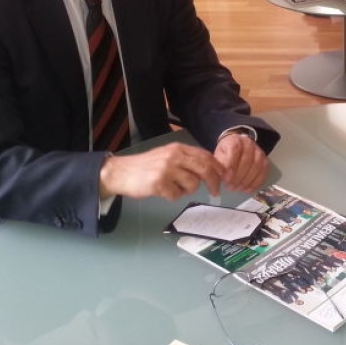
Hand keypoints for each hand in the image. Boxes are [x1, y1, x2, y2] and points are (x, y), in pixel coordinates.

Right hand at [99, 142, 226, 199]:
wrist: (121, 172)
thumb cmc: (146, 166)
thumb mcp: (167, 156)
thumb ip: (186, 160)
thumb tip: (210, 171)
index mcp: (178, 148)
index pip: (205, 156)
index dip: (218, 168)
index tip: (224, 177)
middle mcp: (174, 156)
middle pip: (205, 169)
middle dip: (214, 182)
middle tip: (216, 192)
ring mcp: (167, 169)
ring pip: (192, 184)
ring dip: (186, 190)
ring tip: (173, 187)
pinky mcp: (159, 183)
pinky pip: (176, 195)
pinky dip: (172, 196)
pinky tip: (162, 191)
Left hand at [213, 132, 268, 192]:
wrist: (236, 148)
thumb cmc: (226, 154)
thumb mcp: (218, 156)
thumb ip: (219, 164)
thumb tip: (220, 177)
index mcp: (235, 140)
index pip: (235, 150)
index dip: (231, 165)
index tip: (226, 179)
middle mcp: (249, 144)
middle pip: (246, 161)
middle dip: (238, 177)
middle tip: (230, 187)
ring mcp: (258, 152)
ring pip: (256, 167)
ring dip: (246, 181)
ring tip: (238, 189)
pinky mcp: (264, 161)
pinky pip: (263, 172)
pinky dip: (255, 183)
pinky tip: (247, 189)